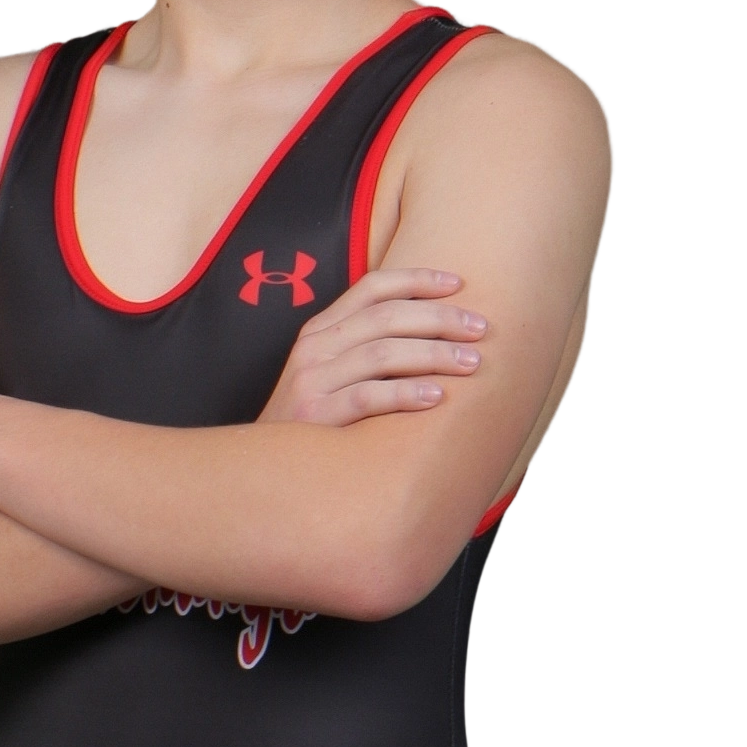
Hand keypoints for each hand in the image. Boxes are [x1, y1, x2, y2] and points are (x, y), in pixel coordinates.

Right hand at [255, 264, 487, 428]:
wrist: (266, 467)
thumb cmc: (315, 418)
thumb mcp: (331, 371)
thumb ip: (367, 346)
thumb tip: (435, 330)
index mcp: (321, 328)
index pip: (372, 287)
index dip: (417, 279)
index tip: (459, 284)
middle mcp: (314, 347)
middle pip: (386, 317)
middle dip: (440, 319)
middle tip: (481, 329)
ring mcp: (312, 380)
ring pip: (383, 353)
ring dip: (434, 354)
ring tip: (472, 363)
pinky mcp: (315, 416)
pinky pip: (368, 397)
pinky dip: (406, 393)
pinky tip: (437, 397)